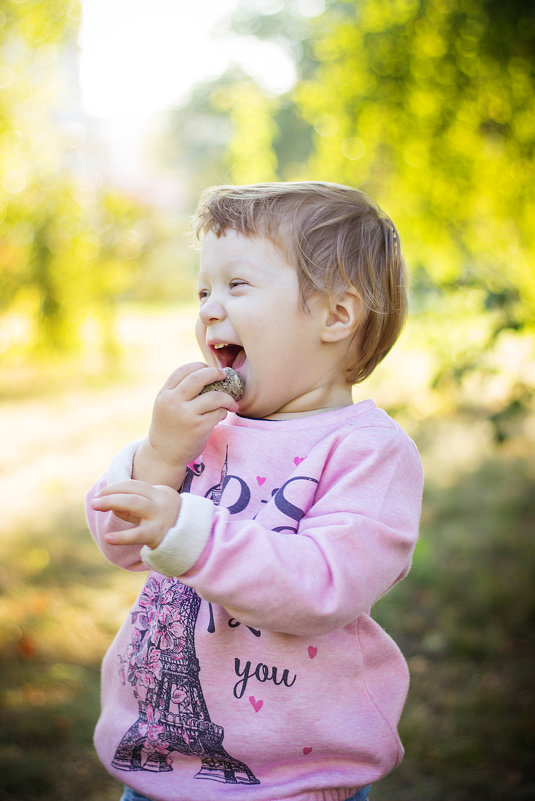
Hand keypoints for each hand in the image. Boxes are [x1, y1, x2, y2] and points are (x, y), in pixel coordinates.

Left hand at [90, 480, 180, 548]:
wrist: (193, 542)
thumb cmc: (169, 525)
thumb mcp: (155, 510)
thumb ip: (136, 506)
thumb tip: (112, 506)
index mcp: (161, 493)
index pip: (135, 485)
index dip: (116, 488)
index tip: (102, 494)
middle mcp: (161, 501)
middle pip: (133, 491)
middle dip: (111, 492)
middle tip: (95, 500)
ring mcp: (160, 517)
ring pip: (134, 503)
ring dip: (112, 501)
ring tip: (95, 505)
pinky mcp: (157, 534)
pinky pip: (137, 535)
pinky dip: (122, 537)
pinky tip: (108, 538)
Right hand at [134, 362, 237, 485]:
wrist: (163, 455)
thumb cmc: (169, 428)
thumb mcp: (166, 406)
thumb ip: (179, 391)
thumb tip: (206, 374)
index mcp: (165, 394)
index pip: (183, 370)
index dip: (200, 366)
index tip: (209, 370)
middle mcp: (173, 402)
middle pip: (199, 376)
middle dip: (215, 373)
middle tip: (224, 376)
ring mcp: (186, 414)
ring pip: (215, 396)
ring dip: (227, 398)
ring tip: (230, 403)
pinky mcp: (198, 427)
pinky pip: (218, 412)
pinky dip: (224, 412)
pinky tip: (221, 416)